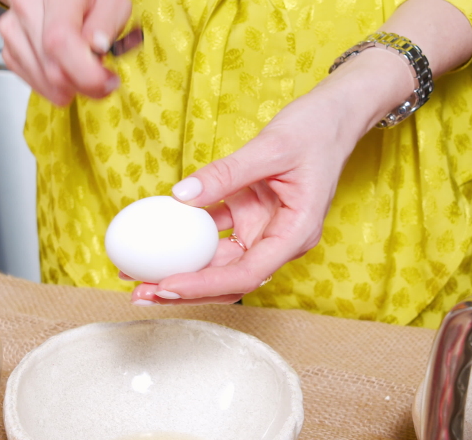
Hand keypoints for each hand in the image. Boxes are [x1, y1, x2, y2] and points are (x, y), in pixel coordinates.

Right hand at [0, 0, 131, 104]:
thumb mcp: (112, 2)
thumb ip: (107, 23)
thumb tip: (97, 47)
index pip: (60, 42)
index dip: (86, 73)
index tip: (108, 81)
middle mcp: (25, 9)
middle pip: (52, 69)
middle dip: (84, 84)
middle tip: (103, 76)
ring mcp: (12, 29)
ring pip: (43, 82)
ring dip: (70, 86)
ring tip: (84, 67)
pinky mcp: (9, 49)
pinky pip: (33, 82)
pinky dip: (54, 86)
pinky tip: (65, 69)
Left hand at [127, 50, 412, 305]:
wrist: (334, 115)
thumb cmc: (316, 130)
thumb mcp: (270, 147)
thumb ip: (226, 173)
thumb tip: (180, 196)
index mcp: (295, 233)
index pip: (247, 273)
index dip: (206, 285)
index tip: (167, 284)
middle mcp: (280, 240)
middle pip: (229, 278)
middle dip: (186, 289)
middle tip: (141, 292)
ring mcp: (264, 229)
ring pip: (219, 262)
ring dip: (182, 269)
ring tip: (138, 276)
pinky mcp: (251, 215)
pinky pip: (215, 234)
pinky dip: (186, 239)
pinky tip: (156, 240)